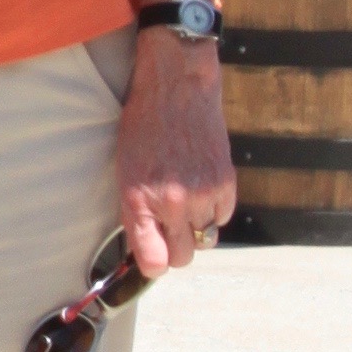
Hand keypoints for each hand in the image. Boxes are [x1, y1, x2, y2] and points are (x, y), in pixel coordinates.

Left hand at [115, 33, 233, 276]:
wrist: (177, 87)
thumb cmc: (144, 125)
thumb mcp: (125, 169)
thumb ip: (136, 210)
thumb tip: (146, 246)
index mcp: (138, 200)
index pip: (153, 262)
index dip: (154, 263)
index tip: (153, 257)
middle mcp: (170, 203)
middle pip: (183, 257)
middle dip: (175, 248)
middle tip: (170, 228)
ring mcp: (201, 194)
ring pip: (205, 239)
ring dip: (196, 228)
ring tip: (186, 202)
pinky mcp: (225, 183)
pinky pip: (222, 216)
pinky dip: (214, 209)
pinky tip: (202, 185)